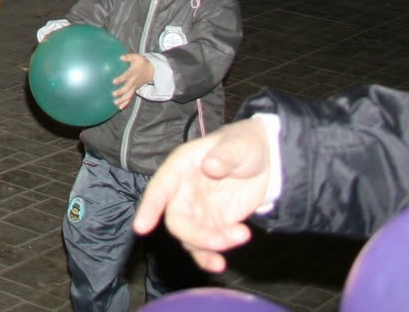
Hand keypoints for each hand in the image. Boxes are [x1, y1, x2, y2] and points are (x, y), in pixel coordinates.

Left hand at [113, 52, 156, 107]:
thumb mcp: (137, 57)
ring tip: (116, 103)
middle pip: (128, 88)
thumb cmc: (142, 62)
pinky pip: (131, 97)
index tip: (114, 81)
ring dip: (123, 100)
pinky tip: (120, 107)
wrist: (152, 70)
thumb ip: (129, 57)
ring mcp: (135, 86)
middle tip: (113, 94)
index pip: (127, 76)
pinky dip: (126, 103)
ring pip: (130, 95)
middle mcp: (135, 81)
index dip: (121, 79)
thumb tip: (121, 57)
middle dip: (121, 92)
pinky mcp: (135, 90)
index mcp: (134, 72)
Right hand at [132, 117, 273, 271]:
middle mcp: (182, 192)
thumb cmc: (245, 145)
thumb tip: (210, 166)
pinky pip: (204, 247)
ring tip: (241, 236)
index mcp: (181, 167)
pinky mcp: (211, 226)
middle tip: (225, 239)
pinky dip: (209, 257)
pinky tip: (220, 264)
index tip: (141, 228)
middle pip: (176, 221)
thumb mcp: (238, 145)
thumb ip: (224, 155)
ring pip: (189, 238)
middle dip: (197, 235)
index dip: (149, 207)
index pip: (160, 187)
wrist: (267, 162)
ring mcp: (196, 211)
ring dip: (209, 247)